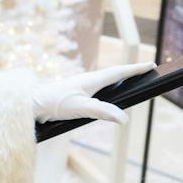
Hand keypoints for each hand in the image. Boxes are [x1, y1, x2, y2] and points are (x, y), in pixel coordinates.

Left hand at [31, 61, 153, 124]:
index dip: (135, 69)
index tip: (150, 64)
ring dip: (119, 78)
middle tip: (145, 70)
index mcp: (93, 80)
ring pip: (106, 80)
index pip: (119, 72)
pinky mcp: (76, 92)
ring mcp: (82, 85)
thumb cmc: (55, 104)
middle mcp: (88, 79)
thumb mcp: (81, 109)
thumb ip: (102, 111)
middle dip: (130, 72)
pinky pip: (98, 87)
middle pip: (114, 73)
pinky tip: (108, 93)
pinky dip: (109, 87)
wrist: (32, 104)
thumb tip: (124, 118)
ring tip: (132, 80)